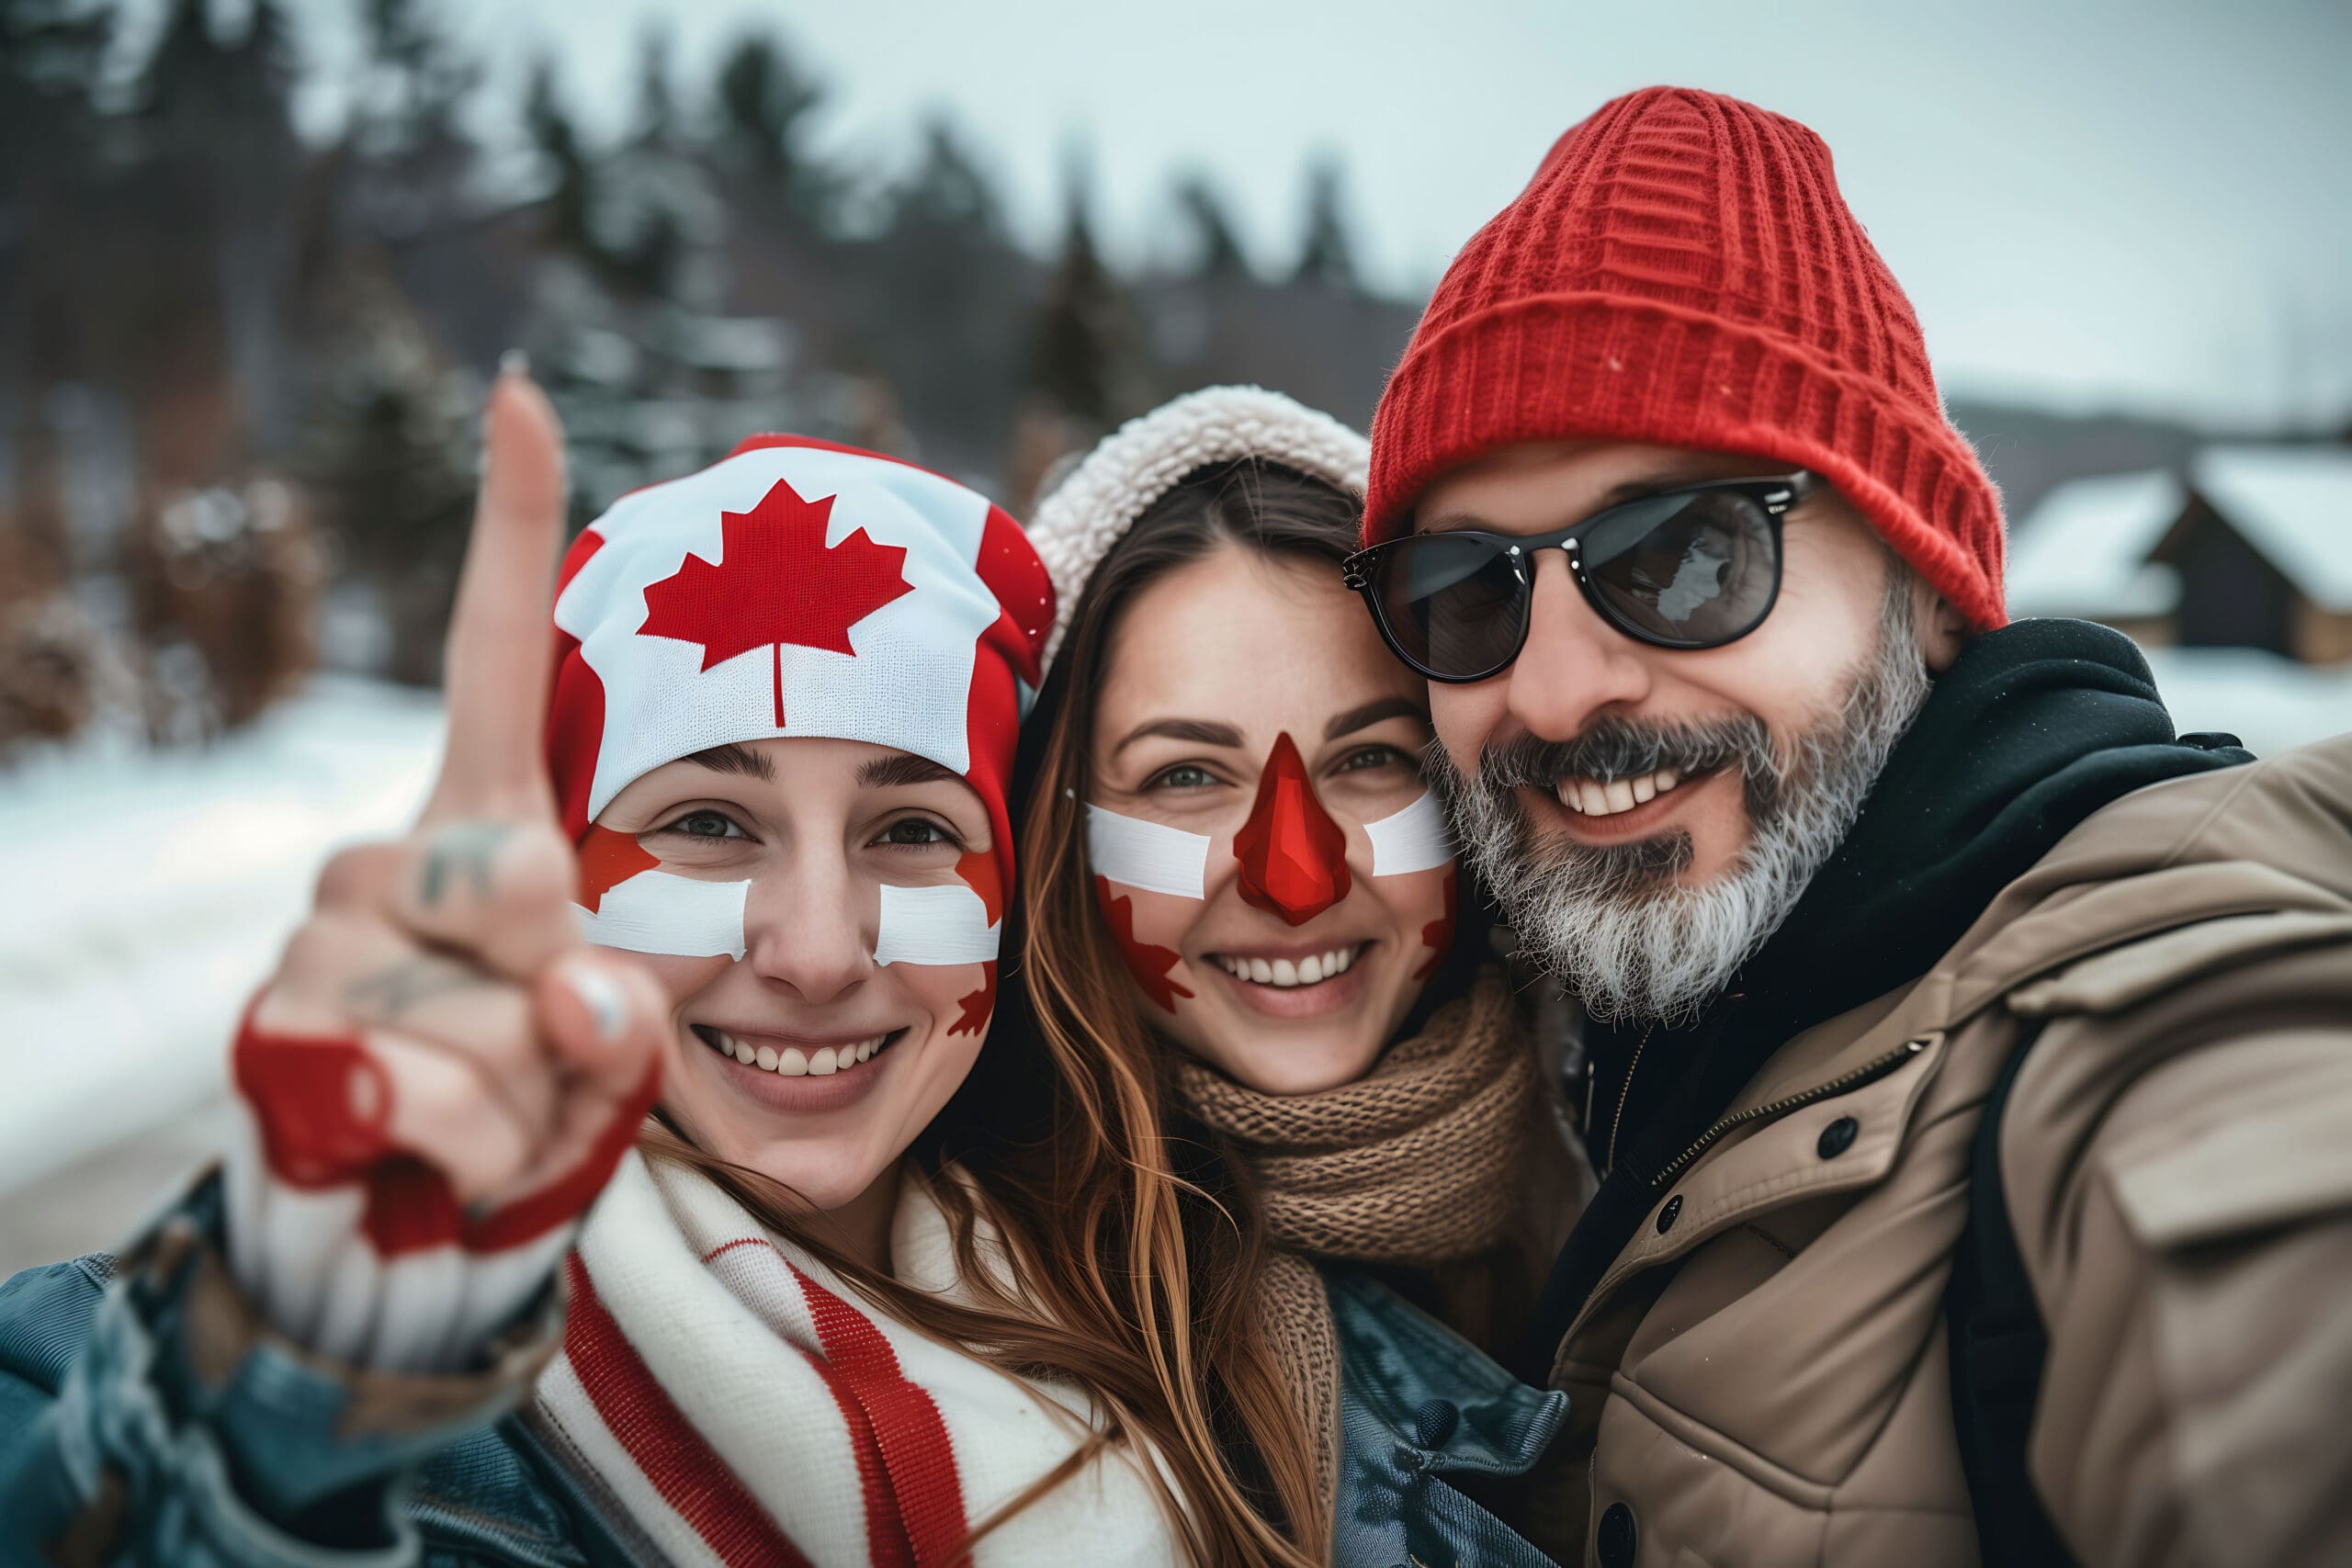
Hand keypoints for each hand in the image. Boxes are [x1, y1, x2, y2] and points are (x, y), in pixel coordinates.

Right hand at [236, 368, 668, 1246]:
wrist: (418, 1217)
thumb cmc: (535, 1095)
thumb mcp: (614, 1043)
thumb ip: (619, 1009)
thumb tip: (576, 989)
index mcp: (475, 819)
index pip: (490, 655)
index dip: (511, 527)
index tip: (524, 394)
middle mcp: (383, 852)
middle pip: (525, 883)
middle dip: (578, 998)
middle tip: (552, 1047)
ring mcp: (322, 937)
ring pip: (496, 1012)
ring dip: (537, 1093)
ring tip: (497, 1106)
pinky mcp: (283, 1034)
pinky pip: (440, 1093)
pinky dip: (483, 1146)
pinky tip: (440, 1147)